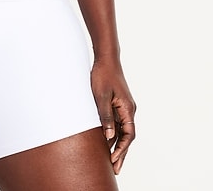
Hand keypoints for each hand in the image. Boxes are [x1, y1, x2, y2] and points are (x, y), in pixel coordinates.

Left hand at [91, 58, 135, 174]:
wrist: (106, 59)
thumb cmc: (103, 76)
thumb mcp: (101, 97)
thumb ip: (106, 116)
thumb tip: (109, 136)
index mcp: (128, 109)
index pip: (128, 135)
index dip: (122, 149)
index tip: (114, 160)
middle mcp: (129, 110)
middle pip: (127, 136)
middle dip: (121, 153)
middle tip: (115, 170)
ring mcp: (124, 107)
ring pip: (123, 131)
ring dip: (117, 146)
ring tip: (111, 162)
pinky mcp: (118, 104)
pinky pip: (118, 123)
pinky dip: (114, 134)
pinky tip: (107, 143)